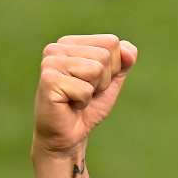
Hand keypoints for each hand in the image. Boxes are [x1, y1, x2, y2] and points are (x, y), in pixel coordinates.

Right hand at [34, 34, 137, 156]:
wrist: (68, 135)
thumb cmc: (88, 106)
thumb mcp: (111, 80)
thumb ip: (123, 61)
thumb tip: (129, 50)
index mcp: (71, 43)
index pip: (111, 42)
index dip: (113, 68)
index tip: (95, 82)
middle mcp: (56, 48)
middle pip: (105, 55)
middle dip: (103, 80)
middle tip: (85, 92)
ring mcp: (50, 63)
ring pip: (96, 69)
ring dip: (93, 90)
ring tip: (77, 97)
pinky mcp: (48, 80)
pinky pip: (85, 88)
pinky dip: (83, 102)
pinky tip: (69, 104)